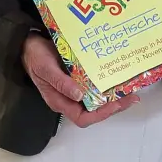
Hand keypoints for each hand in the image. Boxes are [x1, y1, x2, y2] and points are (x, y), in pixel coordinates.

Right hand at [22, 34, 138, 125]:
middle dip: (114, 105)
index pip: (83, 118)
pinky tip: (119, 75)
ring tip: (130, 87)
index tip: (116, 104)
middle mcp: (70, 98)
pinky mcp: (79, 77)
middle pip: (95, 110)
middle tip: (132, 96)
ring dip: (114, 95)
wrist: (29, 43)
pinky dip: (108, 82)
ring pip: (98, 98)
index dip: (101, 115)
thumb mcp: (45, 69)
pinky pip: (96, 84)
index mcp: (60, 101)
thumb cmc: (35, 57)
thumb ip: (61, 83)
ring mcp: (75, 88)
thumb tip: (79, 96)